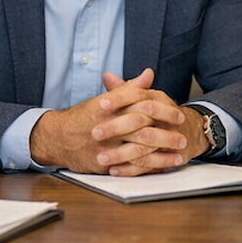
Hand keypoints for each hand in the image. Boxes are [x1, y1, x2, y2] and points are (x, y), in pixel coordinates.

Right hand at [30, 68, 191, 175]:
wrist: (58, 138)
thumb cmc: (84, 117)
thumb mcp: (105, 99)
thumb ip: (129, 89)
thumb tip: (149, 74)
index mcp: (108, 106)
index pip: (140, 103)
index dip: (162, 109)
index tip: (178, 114)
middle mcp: (107, 125)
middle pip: (142, 127)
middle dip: (166, 133)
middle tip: (183, 135)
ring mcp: (105, 145)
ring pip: (138, 149)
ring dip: (162, 153)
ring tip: (179, 153)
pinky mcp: (103, 163)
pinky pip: (130, 167)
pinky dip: (148, 168)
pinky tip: (163, 167)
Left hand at [96, 70, 210, 175]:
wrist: (190, 130)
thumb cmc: (161, 113)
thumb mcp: (145, 97)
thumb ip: (125, 89)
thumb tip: (107, 76)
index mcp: (157, 98)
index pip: (137, 95)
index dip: (118, 99)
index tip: (100, 104)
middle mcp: (163, 117)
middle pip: (139, 120)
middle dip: (115, 128)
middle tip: (95, 133)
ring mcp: (168, 137)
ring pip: (143, 145)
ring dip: (120, 153)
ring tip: (100, 157)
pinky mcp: (169, 156)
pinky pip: (148, 165)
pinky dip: (130, 169)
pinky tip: (114, 170)